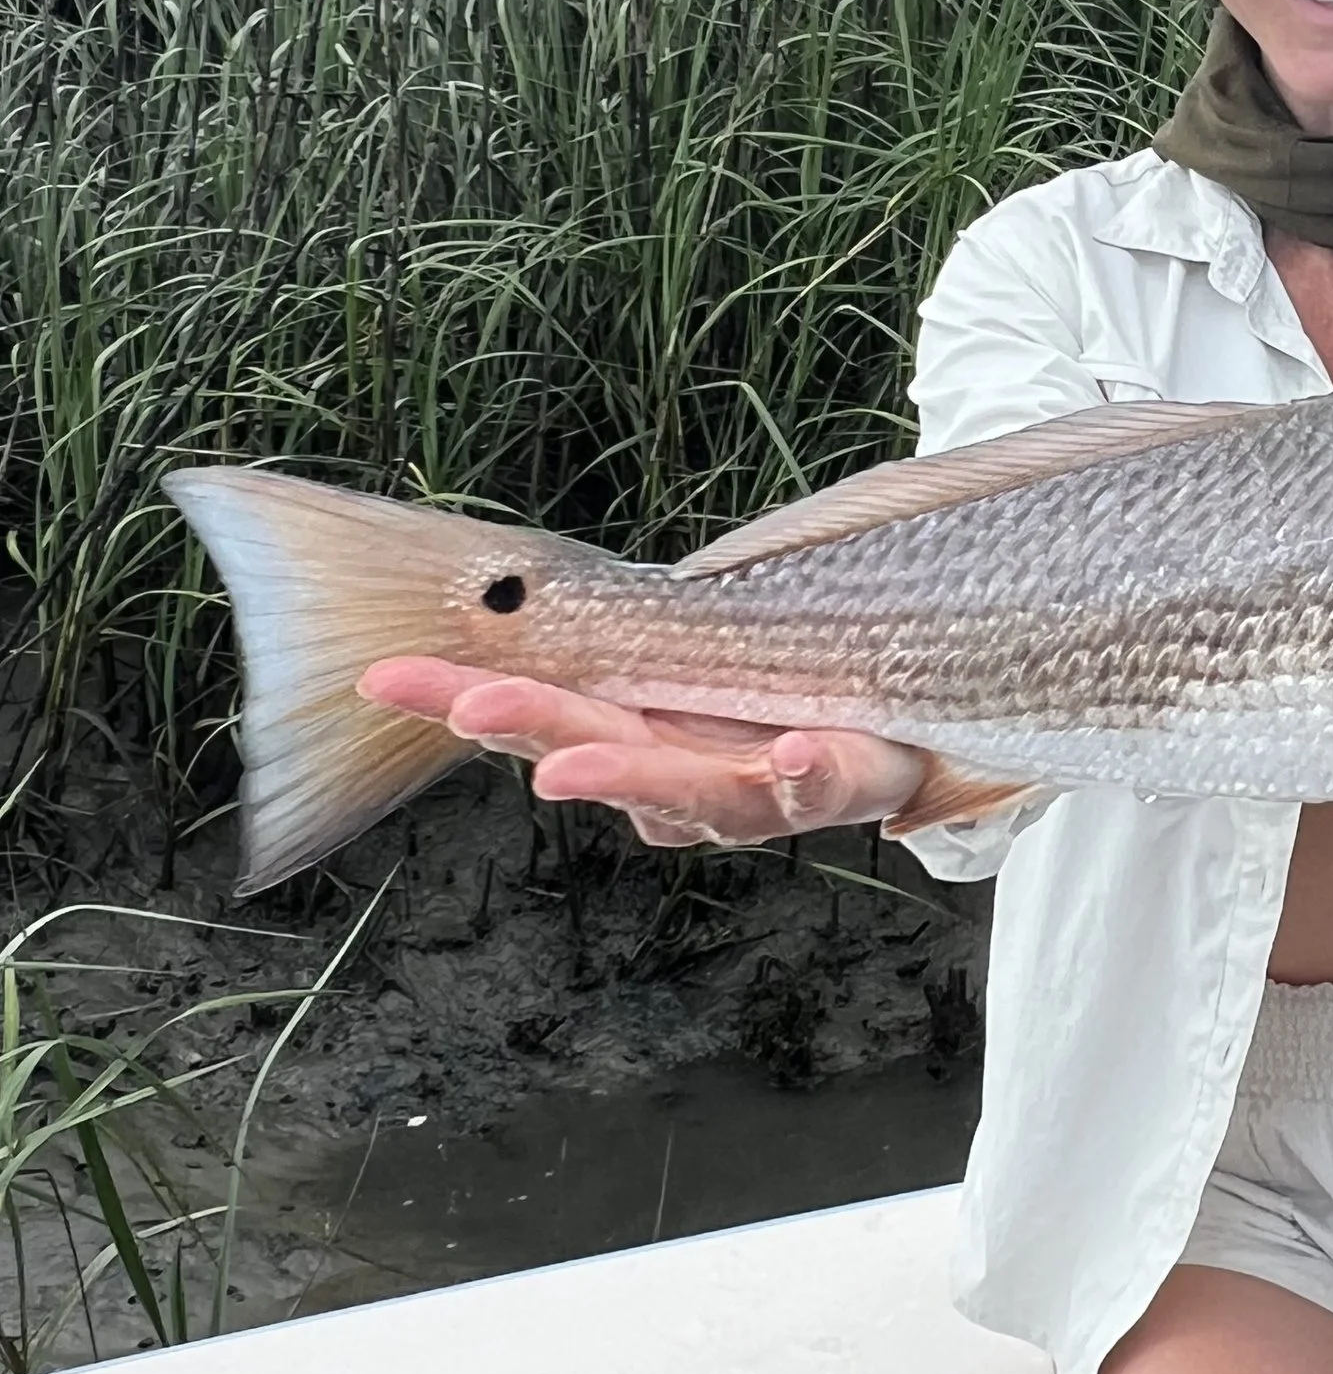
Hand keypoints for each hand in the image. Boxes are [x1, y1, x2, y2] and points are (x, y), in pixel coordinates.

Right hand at [357, 659, 926, 849]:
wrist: (907, 716)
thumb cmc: (782, 676)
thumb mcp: (689, 638)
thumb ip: (611, 622)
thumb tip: (496, 580)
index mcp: (637, 729)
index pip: (538, 709)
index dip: (456, 697)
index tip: (384, 677)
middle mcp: (687, 776)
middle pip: (600, 754)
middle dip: (533, 731)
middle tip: (472, 708)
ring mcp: (765, 790)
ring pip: (697, 794)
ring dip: (638, 777)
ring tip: (571, 766)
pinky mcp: (848, 785)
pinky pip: (824, 785)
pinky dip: (802, 773)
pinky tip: (792, 751)